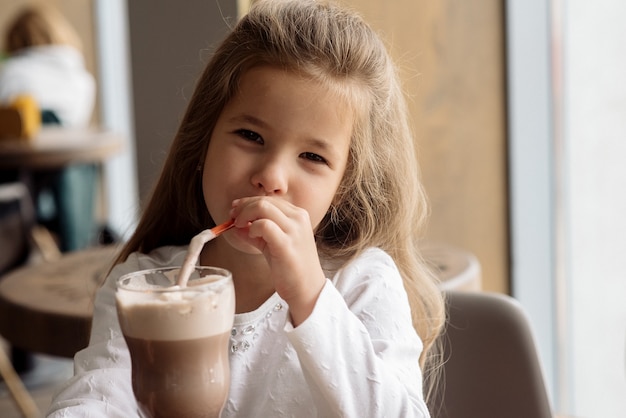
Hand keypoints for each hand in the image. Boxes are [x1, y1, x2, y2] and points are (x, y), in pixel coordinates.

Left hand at [230, 196, 325, 325]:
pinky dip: (252, 228)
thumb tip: (236, 223)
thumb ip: (257, 231)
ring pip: (262, 207)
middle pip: (263, 200)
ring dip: (244, 215)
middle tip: (232, 218)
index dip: (248, 202)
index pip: (269, 199)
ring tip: (239, 226)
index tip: (235, 210)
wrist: (307, 289)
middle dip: (242, 207)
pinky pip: (264, 225)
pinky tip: (251, 236)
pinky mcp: (286, 244)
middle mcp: (298, 218)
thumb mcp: (273, 243)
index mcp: (298, 215)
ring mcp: (294, 230)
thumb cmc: (291, 267)